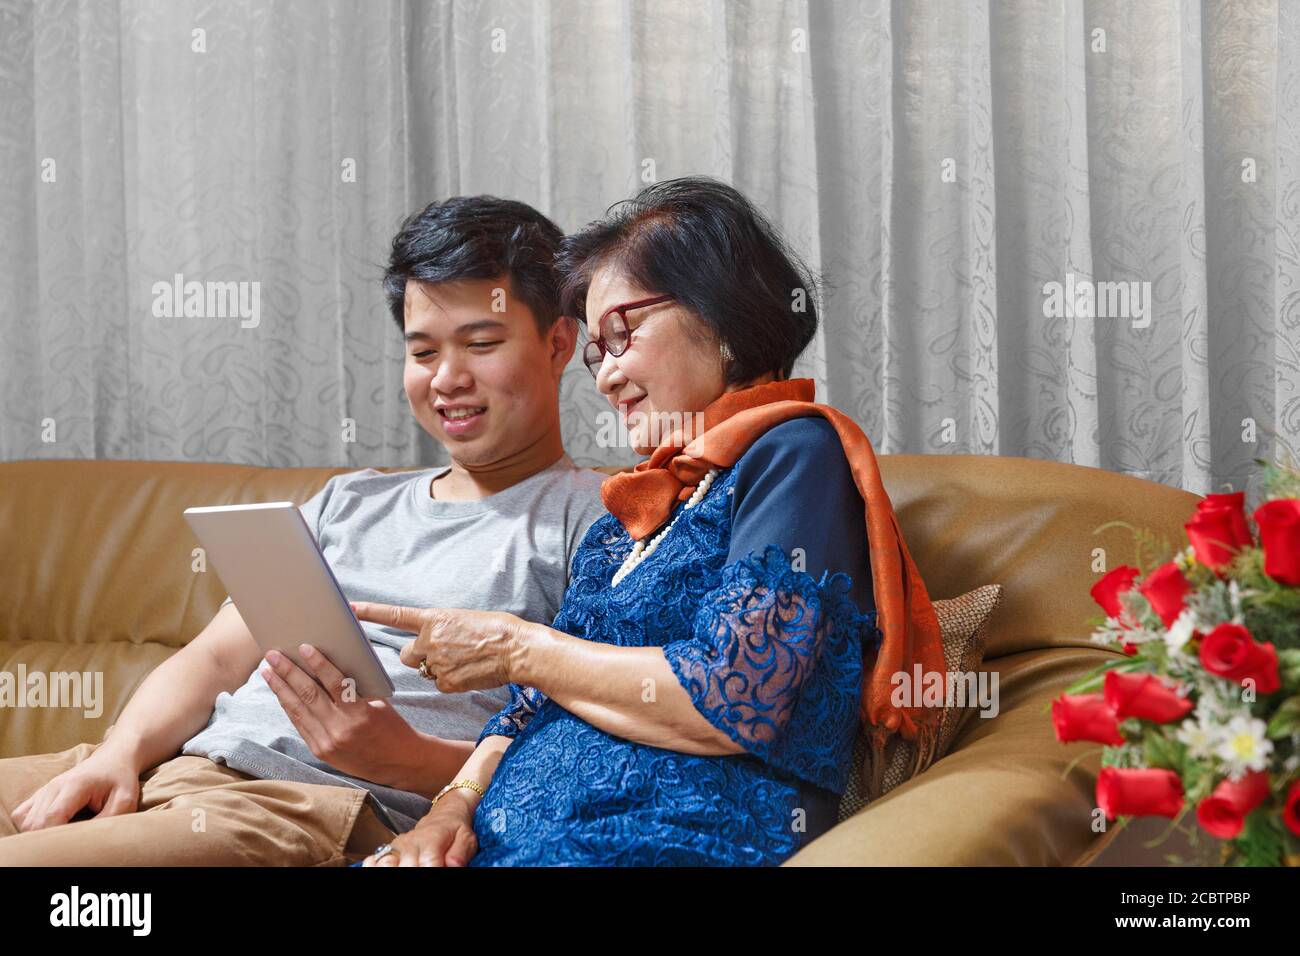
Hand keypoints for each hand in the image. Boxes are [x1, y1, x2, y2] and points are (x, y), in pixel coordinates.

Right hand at [11, 741, 140, 831]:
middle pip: (35, 824)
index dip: (57, 837)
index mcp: (75, 785)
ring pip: (26, 823)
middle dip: (49, 839)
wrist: (113, 759)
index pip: (52, 817)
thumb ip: (107, 820)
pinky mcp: (40, 795)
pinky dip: (31, 827)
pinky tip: (51, 828)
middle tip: (71, 842)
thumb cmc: (120, 780)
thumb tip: (85, 839)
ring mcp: (44, 790)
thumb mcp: (126, 799)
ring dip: (40, 834)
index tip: (71, 845)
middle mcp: (54, 787)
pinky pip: (21, 816)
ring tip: (64, 834)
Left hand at [259, 644, 447, 791]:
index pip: (335, 683)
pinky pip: (300, 724)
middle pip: (309, 695)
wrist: (400, 764)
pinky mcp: (320, 751)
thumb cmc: (393, 727)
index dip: (318, 663)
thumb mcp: (379, 704)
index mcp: (361, 714)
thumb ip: (355, 687)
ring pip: (298, 710)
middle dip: (288, 672)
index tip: (304, 647)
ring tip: (267, 671)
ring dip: (280, 688)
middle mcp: (341, 729)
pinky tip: (280, 693)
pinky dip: (289, 706)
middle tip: (272, 655)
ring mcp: (328, 743)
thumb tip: (329, 665)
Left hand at [350, 602, 525, 692]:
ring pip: (425, 670)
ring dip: (436, 667)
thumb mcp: (464, 619)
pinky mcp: (446, 683)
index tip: (350, 610)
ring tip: (463, 661)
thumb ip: (442, 629)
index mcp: (434, 619)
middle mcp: (430, 640)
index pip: (395, 616)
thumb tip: (434, 639)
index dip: (371, 613)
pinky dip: (452, 680)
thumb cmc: (497, 630)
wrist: (517, 649)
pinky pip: (440, 684)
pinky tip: (469, 673)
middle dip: (420, 655)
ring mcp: (437, 663)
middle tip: (444, 653)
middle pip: (408, 654)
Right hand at [361, 792, 478, 866]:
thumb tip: (454, 866)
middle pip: (406, 867)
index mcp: (432, 839)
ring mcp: (398, 846)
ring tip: (409, 869)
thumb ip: (460, 853)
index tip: (440, 873)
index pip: (428, 864)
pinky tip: (381, 869)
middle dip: (415, 873)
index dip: (433, 872)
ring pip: (387, 864)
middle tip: (427, 872)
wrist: (444, 815)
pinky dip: (374, 865)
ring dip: (395, 870)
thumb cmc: (456, 831)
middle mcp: (411, 842)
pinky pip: (375, 859)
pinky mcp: (389, 849)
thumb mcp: (466, 839)